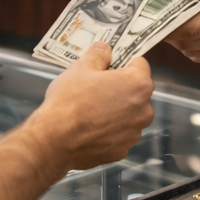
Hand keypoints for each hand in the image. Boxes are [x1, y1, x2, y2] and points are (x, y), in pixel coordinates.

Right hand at [26, 42, 153, 172]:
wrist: (55, 142)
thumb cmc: (69, 103)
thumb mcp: (80, 68)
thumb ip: (98, 55)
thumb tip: (104, 49)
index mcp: (139, 85)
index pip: (139, 64)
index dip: (122, 62)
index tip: (108, 64)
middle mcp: (144, 110)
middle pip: (135, 91)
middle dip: (119, 87)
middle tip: (95, 87)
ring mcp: (134, 133)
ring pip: (128, 113)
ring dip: (115, 109)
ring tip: (90, 109)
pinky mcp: (122, 150)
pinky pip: (119, 133)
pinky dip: (108, 129)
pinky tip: (90, 126)